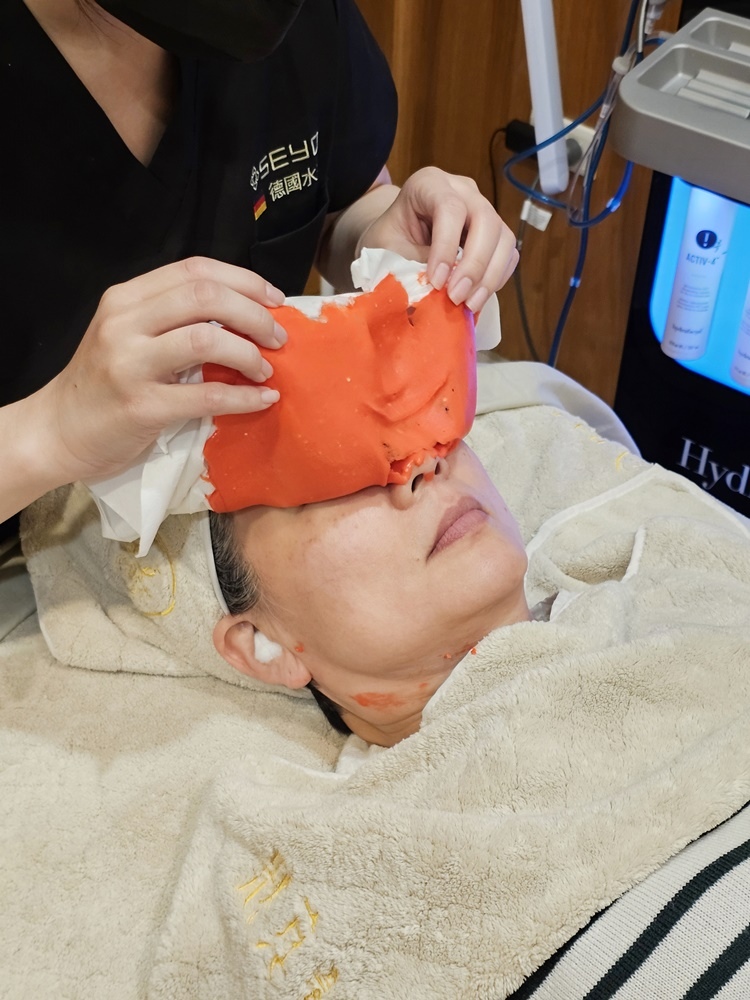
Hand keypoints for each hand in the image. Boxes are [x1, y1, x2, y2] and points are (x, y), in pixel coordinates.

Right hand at [31, 257, 285, 484]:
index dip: (243, 280)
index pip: (194, 270)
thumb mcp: (128, 337)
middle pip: (205, 296)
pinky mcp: (142, 406)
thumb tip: (244, 315)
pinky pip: (206, 396)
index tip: (274, 299)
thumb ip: (171, 320)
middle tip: (278, 337)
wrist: (58, 432)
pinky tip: (263, 400)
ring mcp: (131, 363)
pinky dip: (244, 397)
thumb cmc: (102, 385)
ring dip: (249, 353)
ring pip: (206, 338)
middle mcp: (125, 323)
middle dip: (254, 314)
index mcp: (126, 299)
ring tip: (266, 369)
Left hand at [356, 166, 518, 313]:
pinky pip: (507, 253)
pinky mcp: (492, 233)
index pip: (450, 208)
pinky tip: (479, 296)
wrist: (394, 237)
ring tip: (470, 305)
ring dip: (490, 276)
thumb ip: (413, 265)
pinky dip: (497, 277)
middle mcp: (462, 190)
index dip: (446, 247)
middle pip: (486, 219)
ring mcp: (481, 209)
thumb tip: (440, 291)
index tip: (436, 281)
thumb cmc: (388, 239)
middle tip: (457, 297)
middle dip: (475, 264)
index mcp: (429, 184)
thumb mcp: (388, 250)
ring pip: (503, 237)